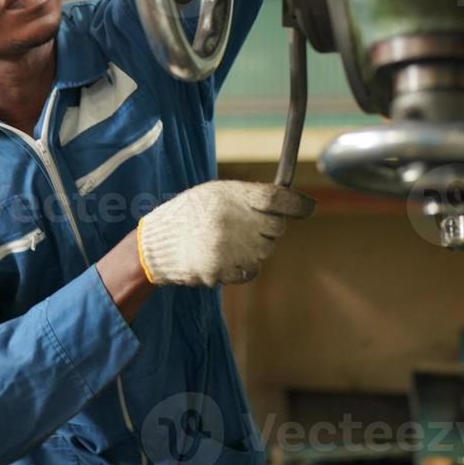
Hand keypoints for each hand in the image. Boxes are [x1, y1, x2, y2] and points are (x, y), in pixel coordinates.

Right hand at [137, 181, 315, 286]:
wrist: (155, 243)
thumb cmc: (189, 214)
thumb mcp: (214, 194)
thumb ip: (249, 197)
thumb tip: (290, 203)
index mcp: (230, 196)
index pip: (276, 198)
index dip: (297, 203)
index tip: (308, 207)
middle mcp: (232, 221)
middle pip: (276, 227)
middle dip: (268, 228)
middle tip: (245, 226)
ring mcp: (228, 248)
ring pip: (265, 251)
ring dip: (254, 248)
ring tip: (225, 241)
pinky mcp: (223, 270)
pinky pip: (251, 271)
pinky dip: (242, 266)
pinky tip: (222, 257)